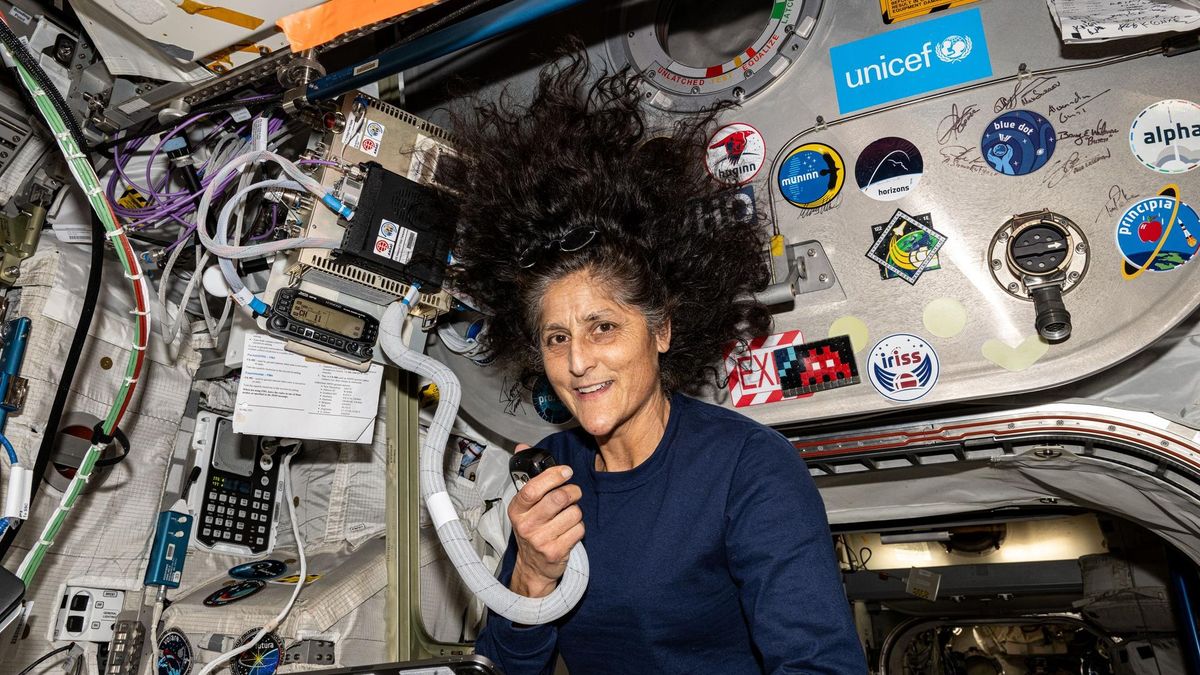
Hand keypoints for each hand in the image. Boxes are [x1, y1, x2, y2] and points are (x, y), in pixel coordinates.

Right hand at [508, 443, 583, 597]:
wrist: (534, 566)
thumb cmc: (532, 529)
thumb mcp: (524, 505)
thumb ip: (527, 476)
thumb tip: (522, 446)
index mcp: (516, 509)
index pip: (533, 488)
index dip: (553, 476)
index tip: (566, 471)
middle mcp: (525, 525)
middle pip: (558, 498)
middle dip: (573, 492)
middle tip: (574, 493)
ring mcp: (539, 540)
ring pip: (573, 513)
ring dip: (576, 512)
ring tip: (568, 517)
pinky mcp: (555, 553)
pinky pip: (579, 530)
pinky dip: (579, 528)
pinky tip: (569, 531)